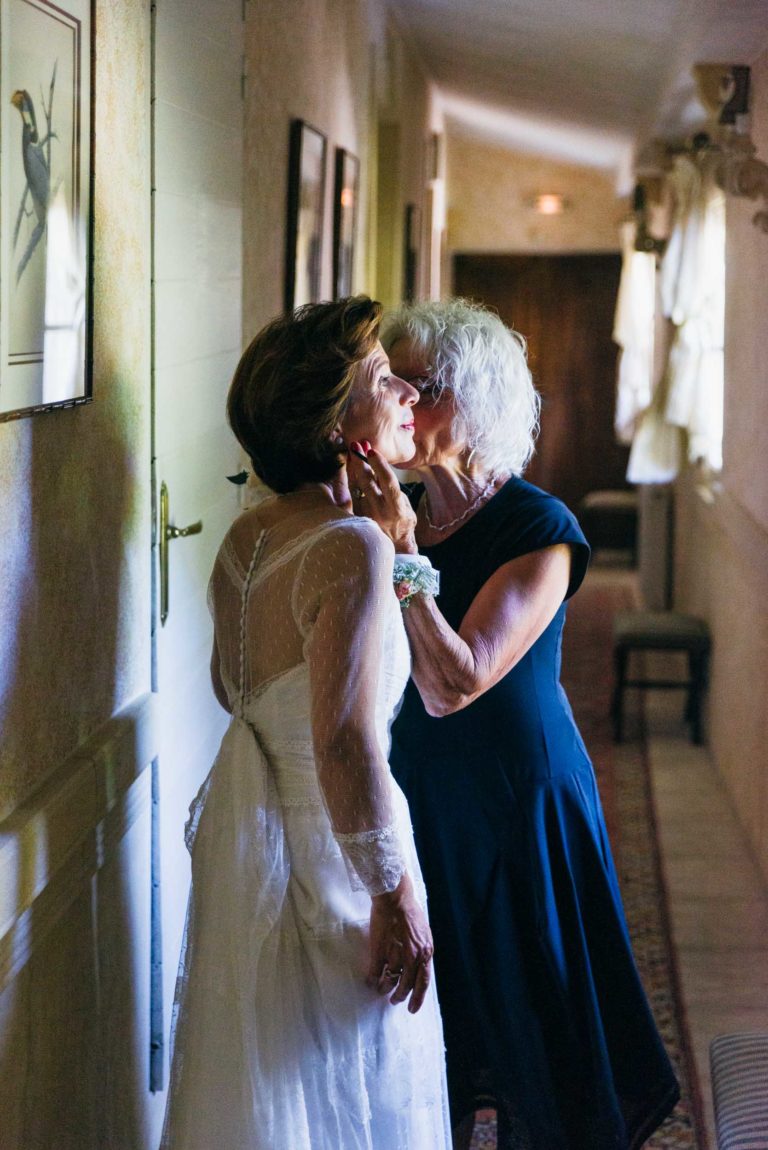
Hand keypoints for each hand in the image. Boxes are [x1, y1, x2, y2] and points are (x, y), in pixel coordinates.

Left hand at [347, 441, 417, 554]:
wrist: (395, 546)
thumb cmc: (403, 523)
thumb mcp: (406, 507)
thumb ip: (394, 491)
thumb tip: (380, 470)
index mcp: (397, 509)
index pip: (388, 482)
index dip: (379, 465)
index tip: (372, 451)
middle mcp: (380, 511)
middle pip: (367, 482)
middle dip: (361, 462)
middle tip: (356, 445)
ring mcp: (366, 514)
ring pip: (357, 486)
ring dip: (354, 467)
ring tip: (353, 451)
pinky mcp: (357, 516)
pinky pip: (352, 493)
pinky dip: (351, 478)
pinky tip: (351, 467)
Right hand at [367, 873, 433, 1012]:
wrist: (395, 899)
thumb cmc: (410, 912)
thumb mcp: (424, 933)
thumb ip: (422, 950)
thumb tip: (419, 964)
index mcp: (425, 953)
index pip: (423, 982)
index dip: (418, 998)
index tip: (412, 1008)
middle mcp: (413, 957)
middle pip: (406, 985)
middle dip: (400, 996)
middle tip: (394, 1001)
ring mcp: (396, 955)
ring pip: (390, 981)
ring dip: (385, 988)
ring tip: (381, 990)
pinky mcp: (380, 951)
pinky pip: (375, 972)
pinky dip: (372, 979)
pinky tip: (370, 981)